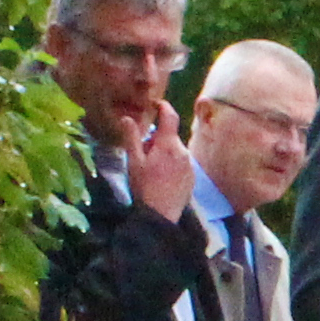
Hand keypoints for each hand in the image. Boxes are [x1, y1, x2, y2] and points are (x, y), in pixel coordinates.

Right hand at [113, 102, 195, 221]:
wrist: (160, 215)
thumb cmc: (144, 187)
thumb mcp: (134, 162)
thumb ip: (131, 137)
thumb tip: (127, 118)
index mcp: (168, 144)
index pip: (169, 116)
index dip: (163, 106)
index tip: (155, 104)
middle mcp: (183, 151)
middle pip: (169, 136)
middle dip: (156, 139)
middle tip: (142, 153)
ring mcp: (189, 164)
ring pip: (175, 150)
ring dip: (164, 152)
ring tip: (151, 170)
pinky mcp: (192, 177)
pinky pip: (180, 163)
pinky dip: (171, 164)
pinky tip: (161, 178)